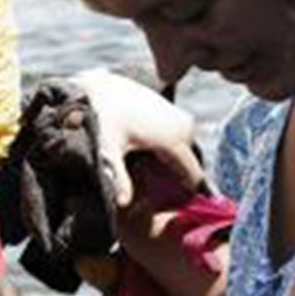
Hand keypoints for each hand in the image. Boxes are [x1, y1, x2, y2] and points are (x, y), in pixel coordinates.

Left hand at [72, 67, 203, 208]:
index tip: (165, 208)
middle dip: (171, 182)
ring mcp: (183, 119)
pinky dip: (164, 153)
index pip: (194, 178)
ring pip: (181, 155)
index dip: (183, 197)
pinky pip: (177, 143)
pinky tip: (142, 156)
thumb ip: (118, 176)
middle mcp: (186, 128)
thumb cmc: (101, 118)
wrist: (101, 87)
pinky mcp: (176, 114)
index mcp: (175, 139)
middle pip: (187, 168)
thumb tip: (123, 204)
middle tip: (145, 191)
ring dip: (166, 167)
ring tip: (140, 173)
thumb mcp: (108, 149)